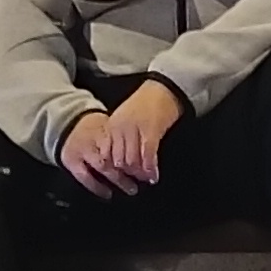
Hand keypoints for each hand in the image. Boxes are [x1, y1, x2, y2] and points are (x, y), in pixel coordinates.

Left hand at [60, 79, 183, 195]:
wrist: (163, 88)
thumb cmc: (147, 102)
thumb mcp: (125, 118)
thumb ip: (119, 135)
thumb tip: (119, 158)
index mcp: (112, 125)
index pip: (107, 153)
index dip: (114, 168)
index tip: (121, 176)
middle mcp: (120, 128)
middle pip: (118, 160)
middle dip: (127, 175)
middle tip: (135, 182)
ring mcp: (135, 130)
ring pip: (132, 162)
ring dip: (139, 174)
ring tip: (146, 179)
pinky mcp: (151, 131)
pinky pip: (148, 156)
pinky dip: (151, 169)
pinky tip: (154, 176)